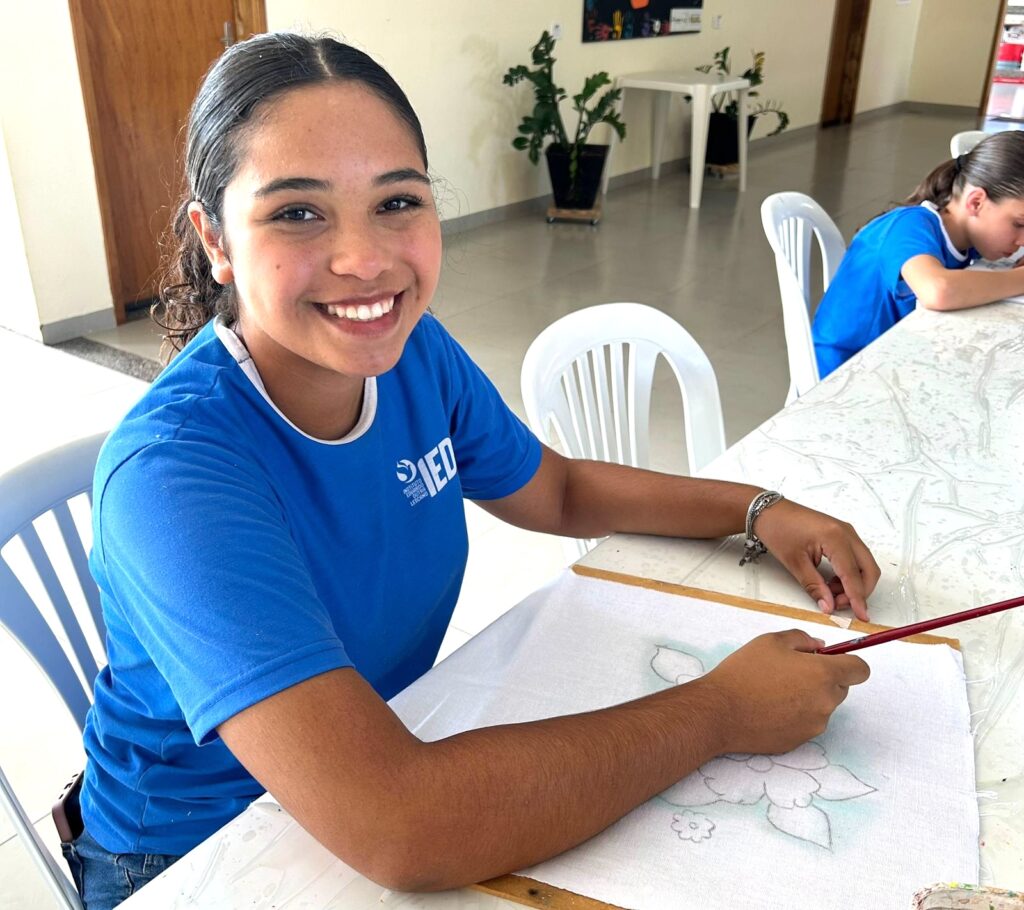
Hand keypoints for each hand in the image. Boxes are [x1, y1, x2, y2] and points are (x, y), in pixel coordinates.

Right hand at [696, 630, 869, 754]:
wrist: (720, 711)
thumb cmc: (745, 672)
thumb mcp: (771, 641)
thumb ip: (802, 639)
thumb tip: (820, 647)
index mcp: (823, 674)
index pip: (860, 670)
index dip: (848, 662)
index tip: (830, 660)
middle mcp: (826, 702)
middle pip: (841, 688)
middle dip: (824, 678)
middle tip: (791, 671)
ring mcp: (815, 725)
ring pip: (823, 706)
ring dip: (809, 697)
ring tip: (775, 690)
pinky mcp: (801, 741)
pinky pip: (808, 722)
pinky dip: (796, 714)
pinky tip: (770, 708)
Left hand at [752, 499, 879, 620]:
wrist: (768, 511)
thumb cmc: (778, 529)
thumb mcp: (794, 562)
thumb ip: (814, 586)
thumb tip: (828, 606)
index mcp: (835, 538)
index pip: (853, 575)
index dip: (858, 598)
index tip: (862, 616)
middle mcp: (846, 532)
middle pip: (868, 570)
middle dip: (860, 592)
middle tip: (839, 604)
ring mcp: (846, 531)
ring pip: (864, 564)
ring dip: (854, 583)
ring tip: (830, 592)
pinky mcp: (841, 533)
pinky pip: (855, 557)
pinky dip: (849, 573)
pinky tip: (831, 581)